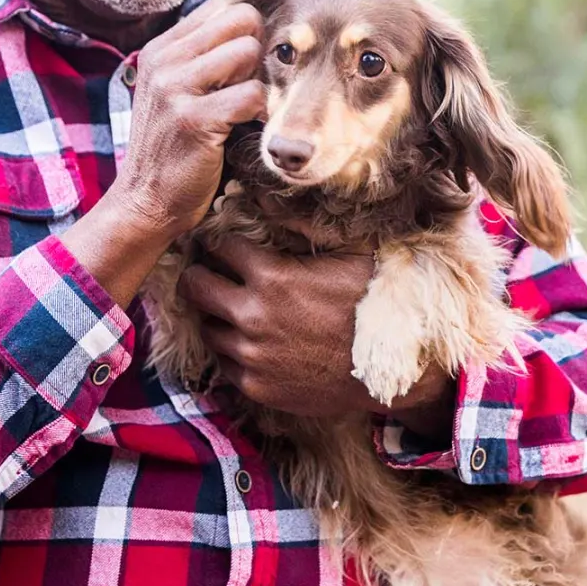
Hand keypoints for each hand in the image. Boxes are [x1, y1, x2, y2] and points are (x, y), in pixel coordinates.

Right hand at [62, 0, 263, 309]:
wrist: (144, 201)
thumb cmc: (172, 147)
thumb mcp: (173, 92)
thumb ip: (200, 57)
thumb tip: (249, 21)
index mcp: (161, 49)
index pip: (222, 5)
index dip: (245, 32)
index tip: (244, 67)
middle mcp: (164, 61)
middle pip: (241, 19)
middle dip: (257, 51)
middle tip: (248, 86)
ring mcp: (175, 88)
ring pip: (249, 51)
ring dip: (259, 81)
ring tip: (246, 109)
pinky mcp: (194, 120)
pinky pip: (252, 95)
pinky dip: (261, 113)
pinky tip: (248, 128)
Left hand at [178, 233, 454, 427]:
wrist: (391, 372)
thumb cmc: (374, 306)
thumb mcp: (350, 254)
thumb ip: (304, 227)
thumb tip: (268, 199)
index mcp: (272, 277)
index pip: (220, 247)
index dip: (221, 242)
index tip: (223, 244)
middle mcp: (252, 316)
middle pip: (195, 286)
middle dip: (199, 274)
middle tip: (207, 272)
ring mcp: (251, 355)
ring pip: (206, 327)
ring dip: (216, 316)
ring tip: (230, 310)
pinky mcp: (256, 386)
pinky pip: (225, 363)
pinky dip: (232, 350)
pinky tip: (250, 342)